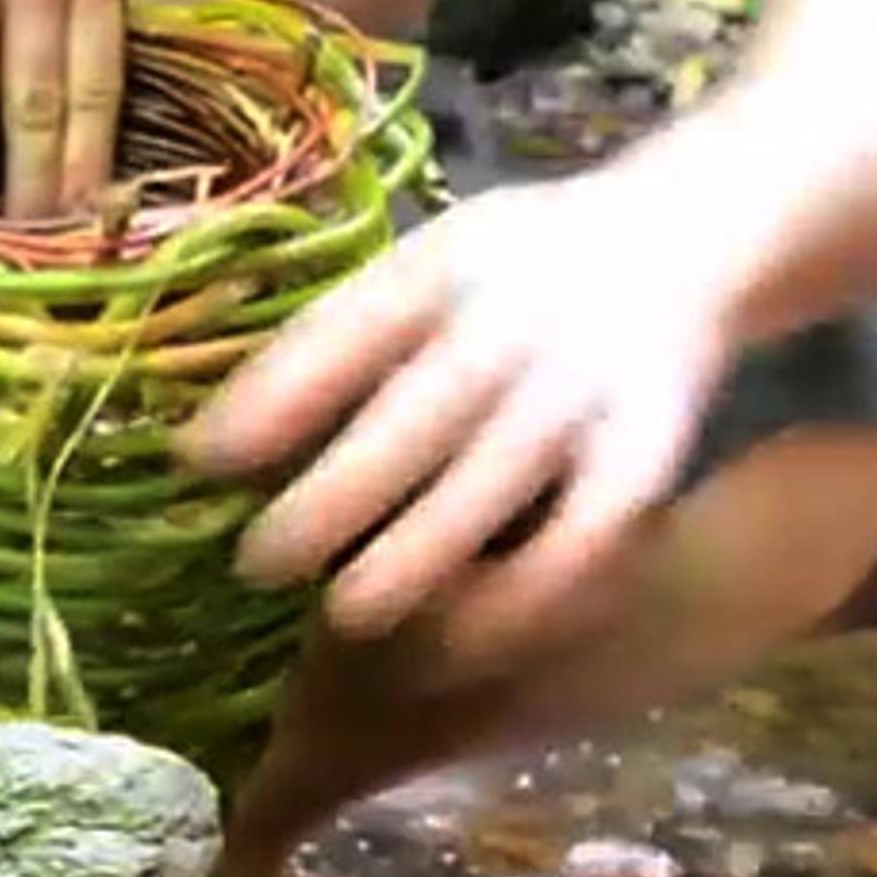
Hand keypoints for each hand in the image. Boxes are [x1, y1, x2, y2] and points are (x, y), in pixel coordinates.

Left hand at [181, 172, 742, 663]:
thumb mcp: (423, 265)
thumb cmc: (509, 272)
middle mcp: (519, 320)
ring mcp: (587, 386)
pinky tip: (466, 638)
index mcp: (449, 262)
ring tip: (346, 614)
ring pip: (497, 480)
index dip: (273, 400)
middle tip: (256, 564)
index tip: (198, 465)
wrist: (679, 238)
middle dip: (334, 496)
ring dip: (419, 554)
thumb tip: (202, 446)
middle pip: (419, 413)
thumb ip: (331, 340)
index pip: (349, 330)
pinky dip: (527, 593)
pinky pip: (587, 535)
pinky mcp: (647, 451)